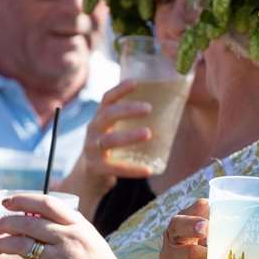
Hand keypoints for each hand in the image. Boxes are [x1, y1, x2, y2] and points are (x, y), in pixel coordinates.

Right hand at [60, 80, 155, 202]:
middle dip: (127, 110)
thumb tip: (170, 107)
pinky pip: (115, 168)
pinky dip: (131, 169)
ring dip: (129, 136)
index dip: (119, 90)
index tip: (135, 82)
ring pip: (109, 140)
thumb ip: (130, 121)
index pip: (107, 99)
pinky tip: (148, 171)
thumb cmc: (109, 148)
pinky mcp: (96, 168)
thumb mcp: (114, 131)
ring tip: (148, 133)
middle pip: (108, 115)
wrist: (88, 176)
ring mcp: (92, 149)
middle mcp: (93, 130)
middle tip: (148, 108)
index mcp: (100, 118)